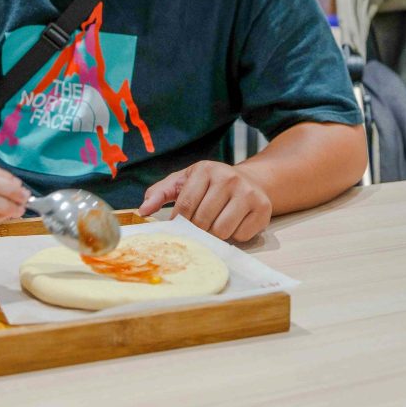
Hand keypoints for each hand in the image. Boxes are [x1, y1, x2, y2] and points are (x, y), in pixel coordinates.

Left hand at [139, 161, 271, 241]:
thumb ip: (160, 193)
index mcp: (206, 170)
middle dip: (198, 229)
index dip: (179, 222)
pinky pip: (241, 235)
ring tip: (216, 224)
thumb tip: (142, 210)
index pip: (185, 206)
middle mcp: (229, 178)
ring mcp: (248, 193)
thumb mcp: (184, 182)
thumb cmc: (211, 185)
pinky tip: (235, 224)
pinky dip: (235, 236)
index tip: (179, 227)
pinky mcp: (263, 209)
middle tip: (200, 226)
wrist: (251, 181)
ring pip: (222, 231)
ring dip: (216, 234)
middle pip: (203, 221)